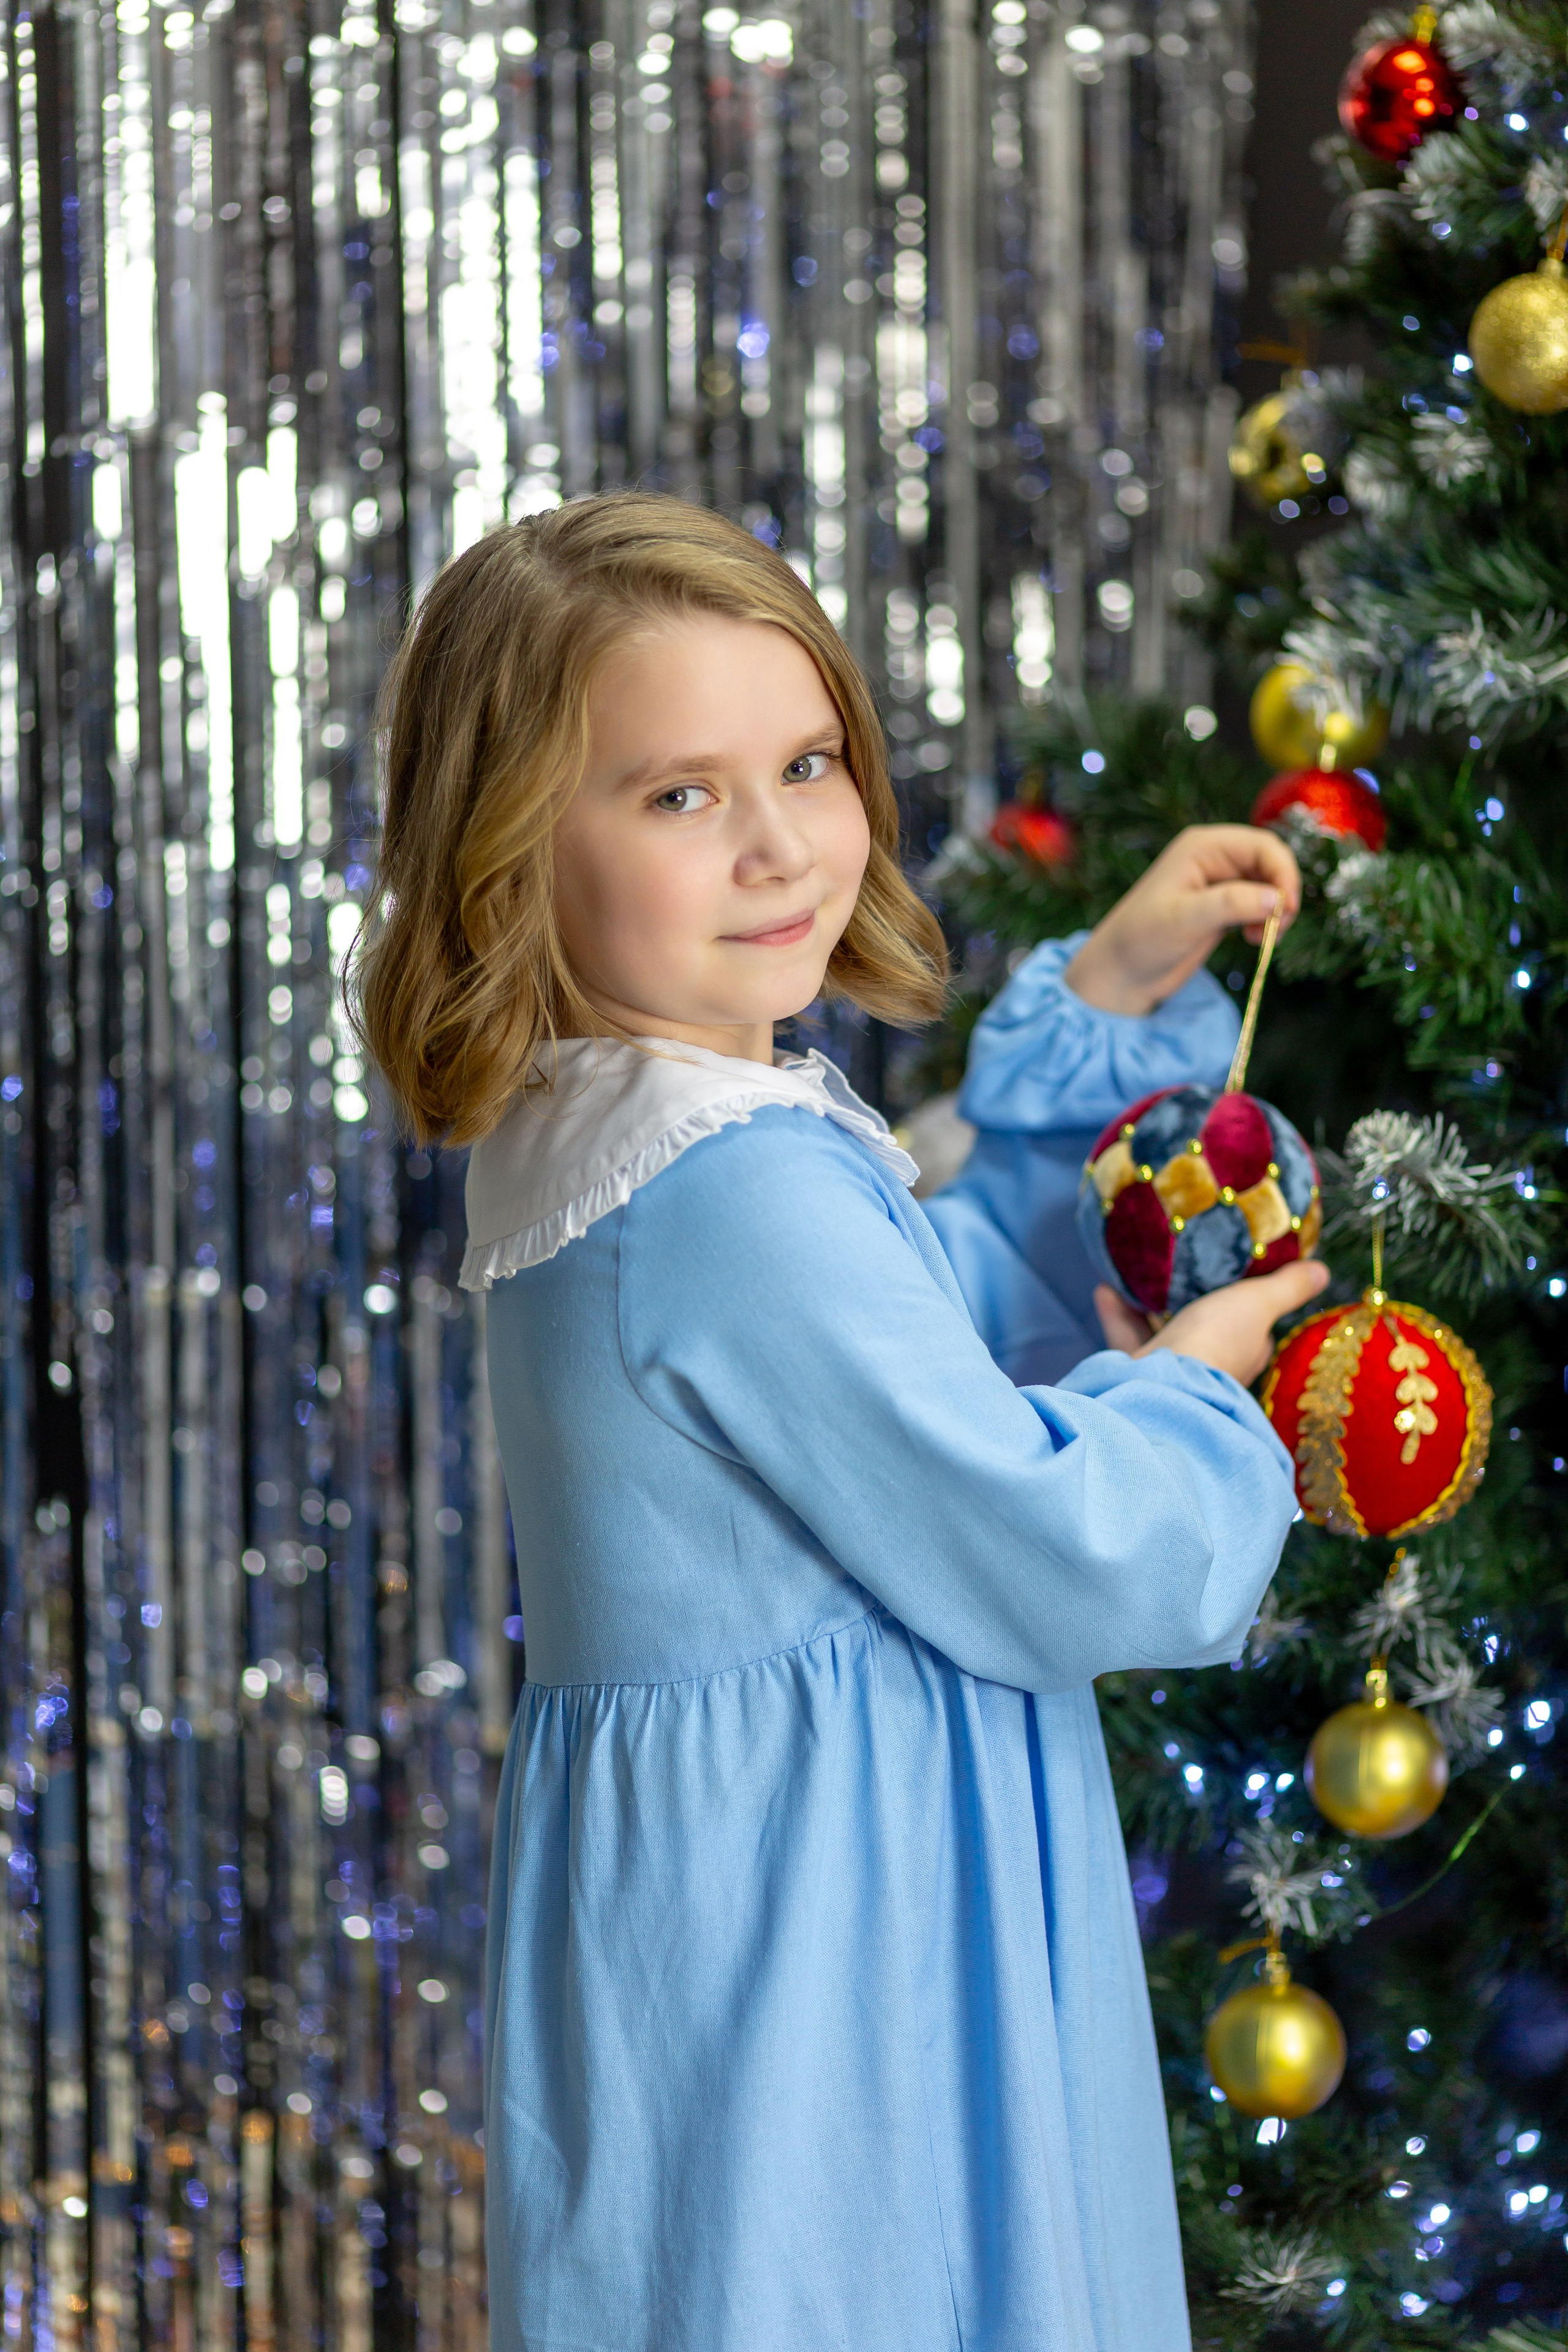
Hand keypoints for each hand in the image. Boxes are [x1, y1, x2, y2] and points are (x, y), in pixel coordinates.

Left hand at [1063, 825, 1300, 1016]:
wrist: (1122, 972)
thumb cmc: (1142, 940)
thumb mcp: (1184, 920)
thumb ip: (1229, 905)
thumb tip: (1275, 898)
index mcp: (1203, 846)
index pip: (1262, 846)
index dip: (1283, 873)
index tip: (1287, 909)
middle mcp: (1214, 857)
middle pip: (1271, 862)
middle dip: (1282, 893)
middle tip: (1278, 927)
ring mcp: (1220, 881)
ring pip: (1269, 884)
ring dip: (1276, 909)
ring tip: (1260, 937)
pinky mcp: (1224, 906)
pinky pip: (1260, 903)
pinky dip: (1267, 919)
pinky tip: (1254, 938)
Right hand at [1095, 1259, 1330, 1387]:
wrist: (1162, 1382)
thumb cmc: (1218, 1341)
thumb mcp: (1258, 1303)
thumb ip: (1288, 1287)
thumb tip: (1323, 1271)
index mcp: (1245, 1353)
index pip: (1254, 1329)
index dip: (1252, 1306)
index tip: (1241, 1277)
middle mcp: (1211, 1365)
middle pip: (1206, 1329)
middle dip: (1195, 1303)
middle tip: (1183, 1270)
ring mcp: (1173, 1370)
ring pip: (1163, 1332)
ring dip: (1150, 1305)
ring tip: (1139, 1274)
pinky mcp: (1139, 1370)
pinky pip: (1128, 1337)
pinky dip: (1117, 1313)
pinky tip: (1105, 1287)